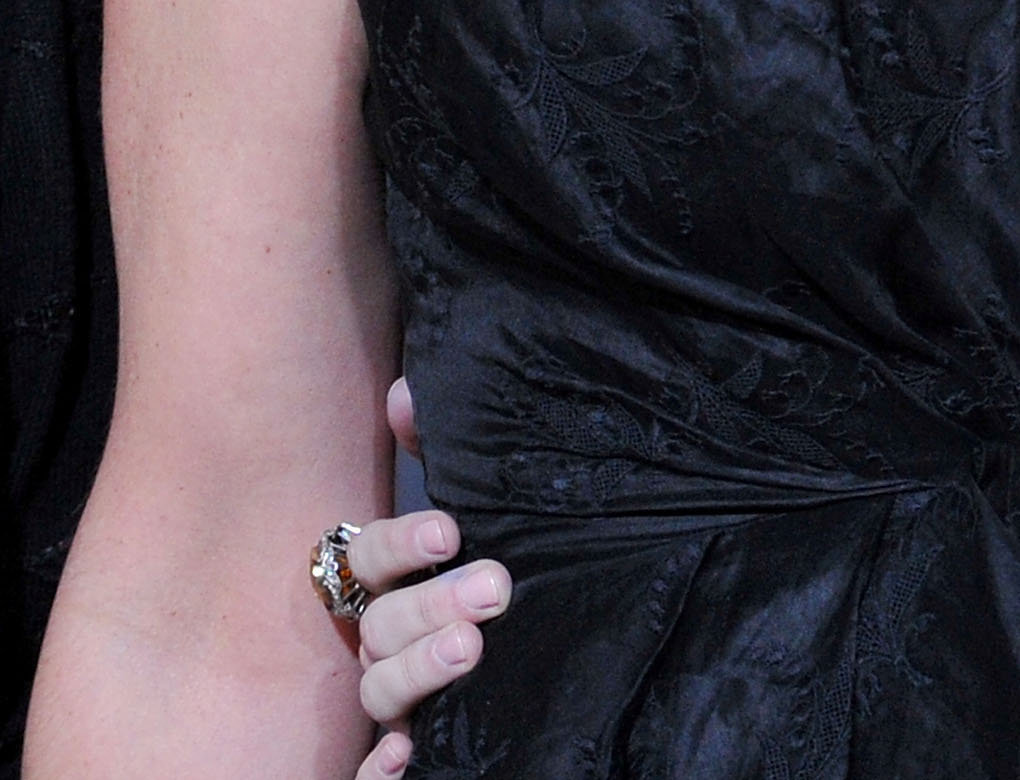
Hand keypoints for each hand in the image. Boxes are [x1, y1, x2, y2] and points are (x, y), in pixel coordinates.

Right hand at [347, 378, 511, 778]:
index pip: (370, 558)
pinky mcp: (402, 749)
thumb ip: (439, 454)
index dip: (400, 543)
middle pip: (382, 625)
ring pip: (379, 690)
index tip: (449, 530)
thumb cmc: (485, 566)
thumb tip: (404, 393)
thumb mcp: (476, 513)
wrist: (535, 661)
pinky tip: (406, 758)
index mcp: (390, 585)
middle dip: (430, 605)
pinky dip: (379, 767)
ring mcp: (392, 697)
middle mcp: (382, 641)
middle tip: (492, 590)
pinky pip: (368, 769)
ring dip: (417, 671)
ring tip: (471, 650)